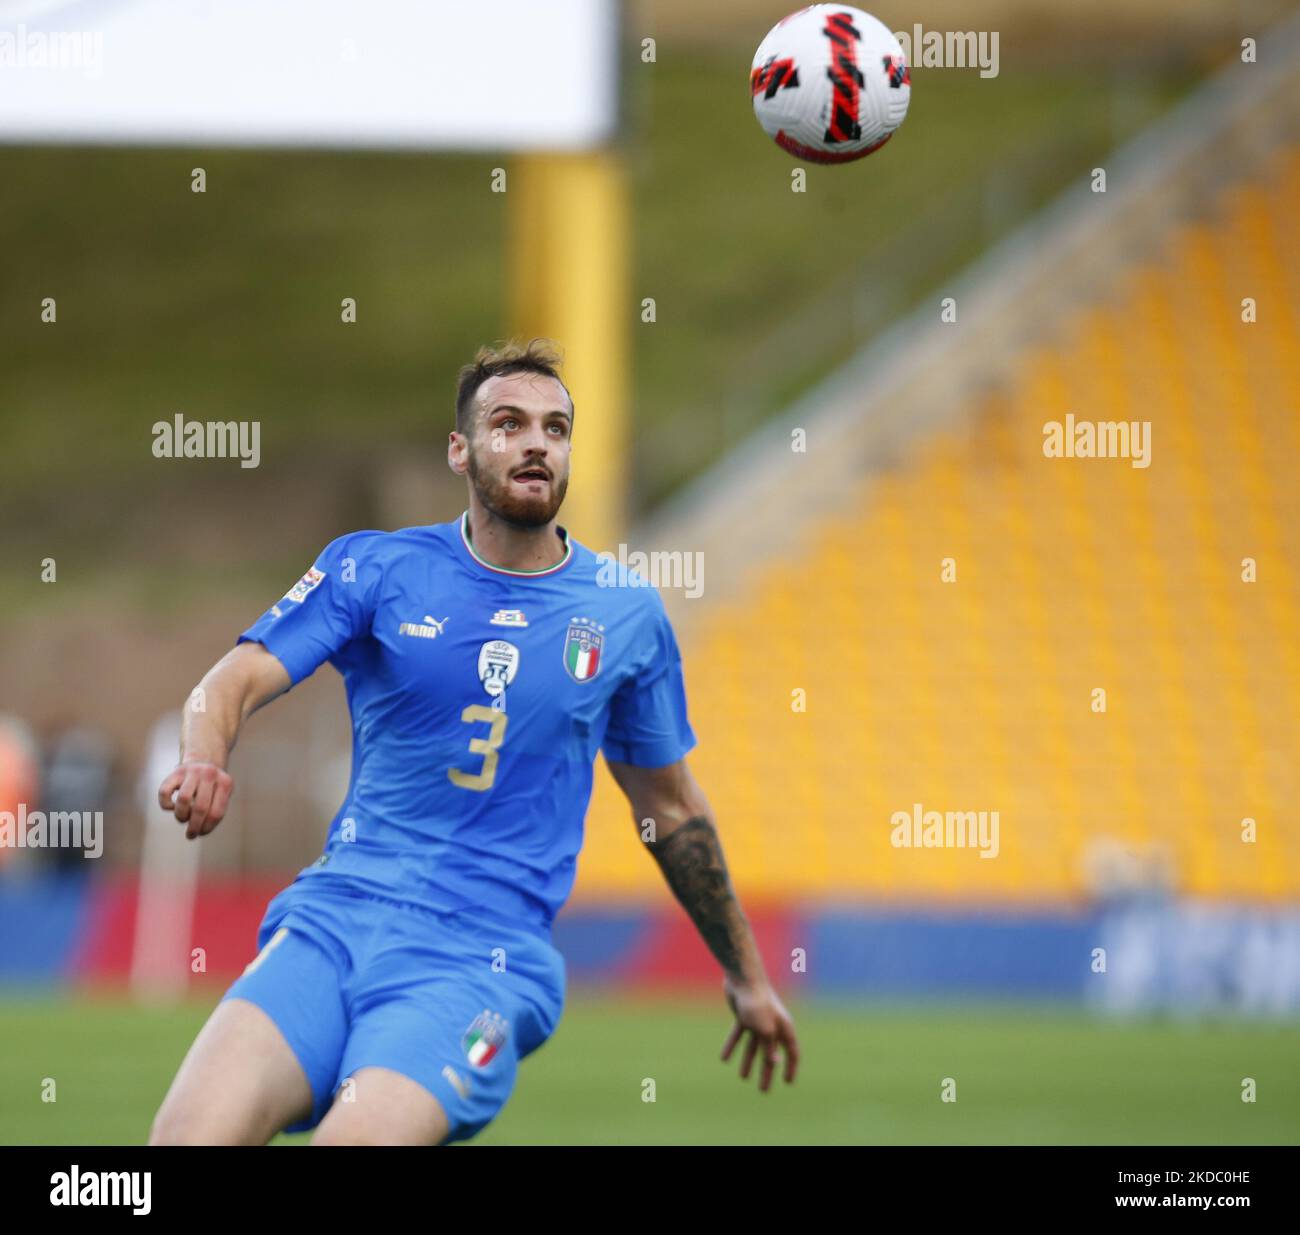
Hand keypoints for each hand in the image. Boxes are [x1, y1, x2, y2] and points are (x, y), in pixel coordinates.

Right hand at [157, 761, 233, 838]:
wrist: (204, 759)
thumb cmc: (213, 786)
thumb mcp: (221, 794)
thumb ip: (214, 810)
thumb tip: (199, 830)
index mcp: (225, 783)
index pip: (216, 812)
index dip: (207, 827)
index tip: (201, 833)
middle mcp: (210, 774)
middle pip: (200, 808)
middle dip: (194, 826)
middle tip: (190, 835)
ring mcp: (192, 771)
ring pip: (183, 799)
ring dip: (181, 815)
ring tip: (183, 819)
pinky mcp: (176, 772)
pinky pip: (165, 792)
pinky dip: (167, 804)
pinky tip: (172, 807)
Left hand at [720, 975, 799, 1091]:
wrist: (742, 978)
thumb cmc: (757, 1003)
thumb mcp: (764, 1030)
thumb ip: (768, 1048)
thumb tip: (773, 1063)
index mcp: (783, 1028)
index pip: (791, 1052)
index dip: (790, 1068)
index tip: (786, 1083)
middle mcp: (772, 1026)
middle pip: (771, 1053)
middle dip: (767, 1071)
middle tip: (763, 1090)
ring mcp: (757, 1021)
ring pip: (754, 1046)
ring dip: (749, 1061)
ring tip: (743, 1077)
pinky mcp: (743, 1016)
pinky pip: (738, 1035)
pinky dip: (732, 1046)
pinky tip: (724, 1059)